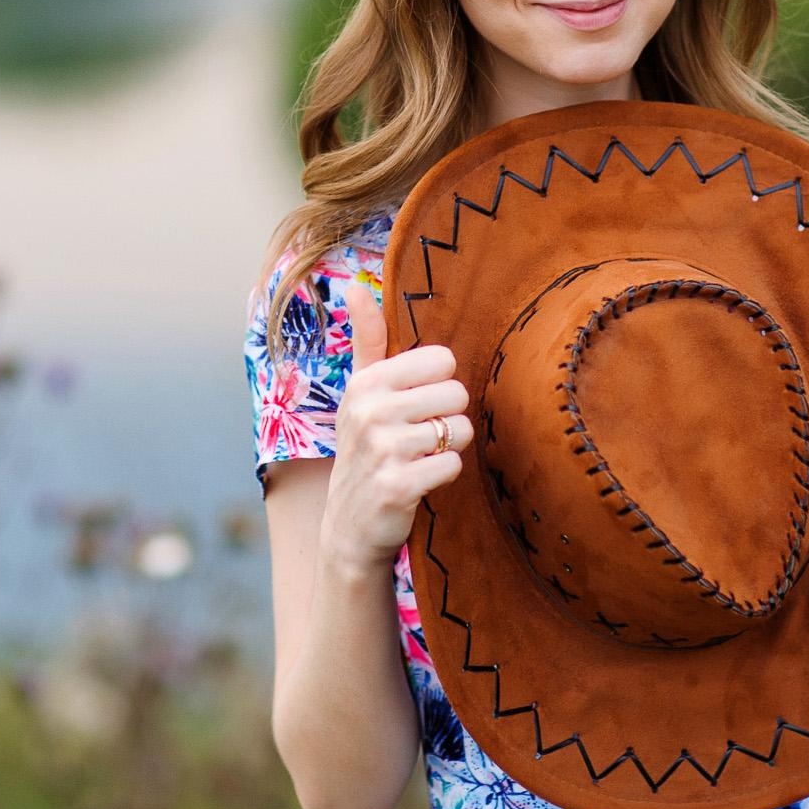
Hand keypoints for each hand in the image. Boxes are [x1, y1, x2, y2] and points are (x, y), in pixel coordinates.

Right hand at [321, 278, 473, 577]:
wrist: (349, 524)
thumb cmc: (366, 447)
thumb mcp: (361, 392)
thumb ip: (368, 339)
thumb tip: (356, 284)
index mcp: (366, 382)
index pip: (442, 360)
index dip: (440, 385)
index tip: (417, 405)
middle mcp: (369, 411)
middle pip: (457, 394)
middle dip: (449, 419)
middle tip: (421, 438)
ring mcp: (382, 449)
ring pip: (459, 430)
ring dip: (449, 448)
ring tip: (421, 458)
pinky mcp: (397, 486)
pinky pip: (454, 464)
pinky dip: (446, 475)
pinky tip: (421, 481)